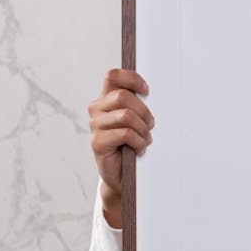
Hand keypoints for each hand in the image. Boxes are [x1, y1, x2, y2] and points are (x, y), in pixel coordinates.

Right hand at [87, 68, 153, 227]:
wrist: (124, 174)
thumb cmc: (133, 143)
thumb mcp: (137, 120)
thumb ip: (139, 104)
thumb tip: (155, 92)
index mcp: (106, 98)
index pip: (113, 76)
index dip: (131, 79)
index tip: (147, 91)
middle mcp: (97, 109)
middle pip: (122, 96)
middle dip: (143, 111)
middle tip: (151, 125)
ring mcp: (95, 125)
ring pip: (125, 115)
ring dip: (142, 129)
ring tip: (146, 139)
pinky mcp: (97, 142)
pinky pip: (125, 134)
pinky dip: (139, 141)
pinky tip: (140, 148)